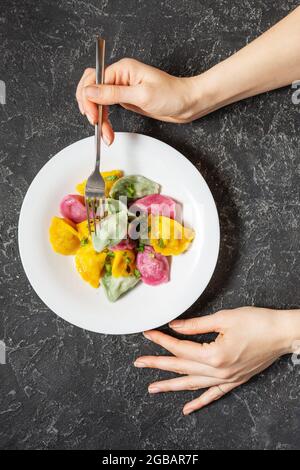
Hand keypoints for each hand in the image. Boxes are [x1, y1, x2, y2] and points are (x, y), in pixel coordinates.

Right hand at [76, 59, 196, 144]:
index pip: (93, 81)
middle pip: (90, 89)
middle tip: (97, 126)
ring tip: (105, 134)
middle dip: (90, 109)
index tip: (93, 117)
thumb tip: (89, 91)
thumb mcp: (142, 95)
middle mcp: (119, 76)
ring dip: (97, 118)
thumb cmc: (171, 95)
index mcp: (122, 69)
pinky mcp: (124, 99)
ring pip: (96, 100)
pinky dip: (104, 120)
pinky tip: (107, 131)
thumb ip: (114, 94)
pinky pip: (106, 107)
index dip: (89, 100)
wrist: (186, 104)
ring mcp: (120, 88)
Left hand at [134, 307, 296, 414]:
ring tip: (153, 388)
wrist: (282, 333)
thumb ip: (195, 325)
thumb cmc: (257, 323)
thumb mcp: (223, 318)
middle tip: (139, 363)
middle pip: (181, 368)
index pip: (180, 348)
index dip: (162, 340)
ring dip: (171, 386)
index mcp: (214, 354)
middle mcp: (218, 371)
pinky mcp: (235, 380)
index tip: (148, 334)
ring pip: (192, 384)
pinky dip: (199, 402)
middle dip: (158, 364)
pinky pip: (213, 395)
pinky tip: (188, 409)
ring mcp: (227, 378)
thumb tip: (175, 326)